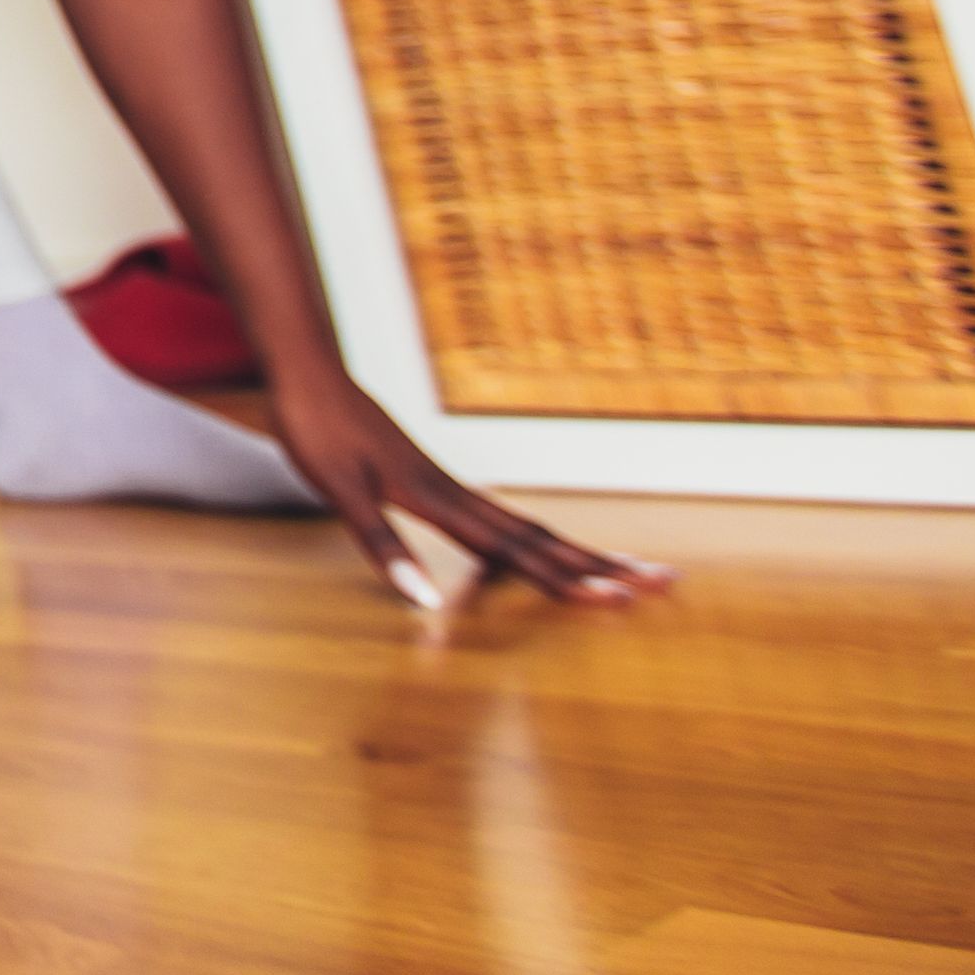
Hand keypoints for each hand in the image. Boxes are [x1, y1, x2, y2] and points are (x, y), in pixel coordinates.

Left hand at [273, 377, 671, 610]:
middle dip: (602, 566)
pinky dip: (536, 539)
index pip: (518, 552)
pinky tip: (545, 548)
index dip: (567, 581)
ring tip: (629, 569)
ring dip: (579, 552)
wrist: (308, 373)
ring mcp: (449, 486)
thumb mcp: (340, 491)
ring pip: (529, 527)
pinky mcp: (434, 481)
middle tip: (666, 584)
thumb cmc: (318, 429)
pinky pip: (502, 518)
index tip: (620, 600)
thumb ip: (383, 546)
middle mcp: (456, 494)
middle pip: (543, 539)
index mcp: (440, 501)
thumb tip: (424, 602)